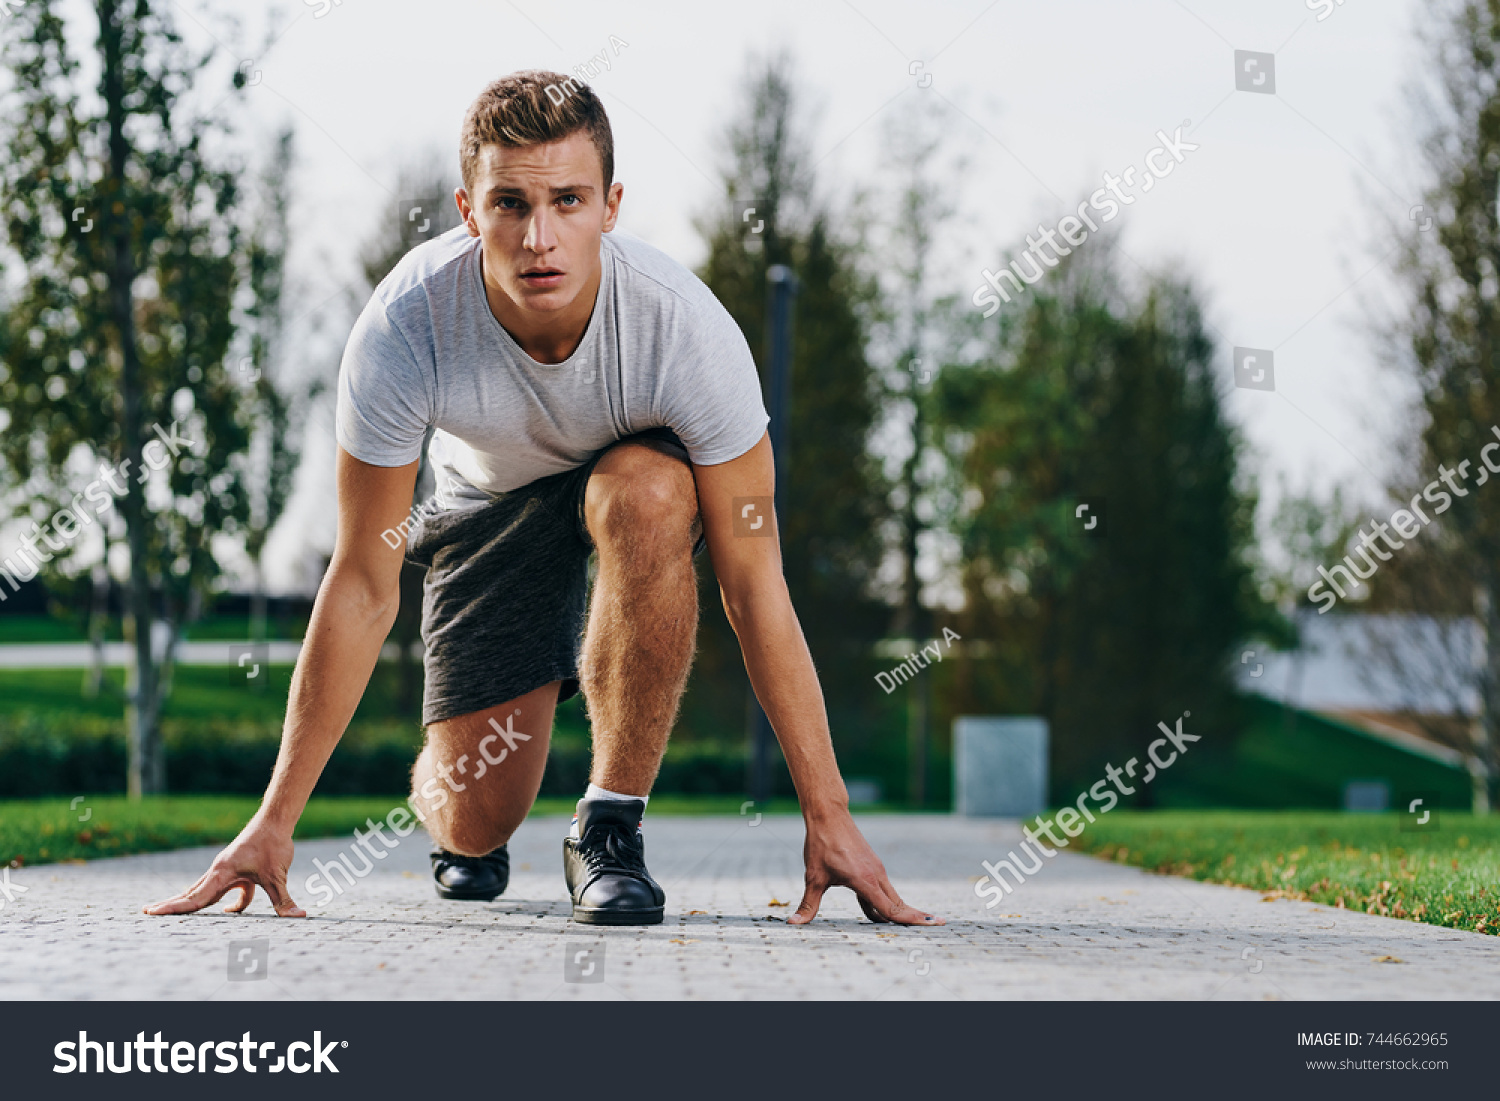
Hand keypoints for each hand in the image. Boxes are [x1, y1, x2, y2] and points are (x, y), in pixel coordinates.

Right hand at [143, 816, 305, 917]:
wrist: (275, 821)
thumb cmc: (273, 845)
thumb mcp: (278, 876)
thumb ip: (284, 900)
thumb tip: (299, 917)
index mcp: (222, 873)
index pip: (195, 897)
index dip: (174, 908)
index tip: (153, 912)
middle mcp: (218, 871)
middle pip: (191, 893)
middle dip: (171, 904)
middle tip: (147, 912)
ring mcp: (225, 869)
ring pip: (205, 890)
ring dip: (190, 902)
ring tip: (169, 911)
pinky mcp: (236, 869)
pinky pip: (226, 888)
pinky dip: (227, 900)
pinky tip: (233, 910)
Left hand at [788, 809, 943, 925]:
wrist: (828, 815)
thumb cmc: (821, 845)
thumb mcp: (813, 877)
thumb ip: (808, 904)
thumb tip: (794, 922)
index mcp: (865, 880)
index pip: (891, 908)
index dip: (910, 920)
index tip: (933, 923)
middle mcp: (876, 875)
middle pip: (899, 903)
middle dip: (916, 916)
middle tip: (938, 925)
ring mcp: (875, 869)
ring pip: (891, 896)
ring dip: (900, 911)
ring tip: (916, 923)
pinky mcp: (871, 865)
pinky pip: (882, 889)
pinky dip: (885, 902)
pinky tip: (877, 914)